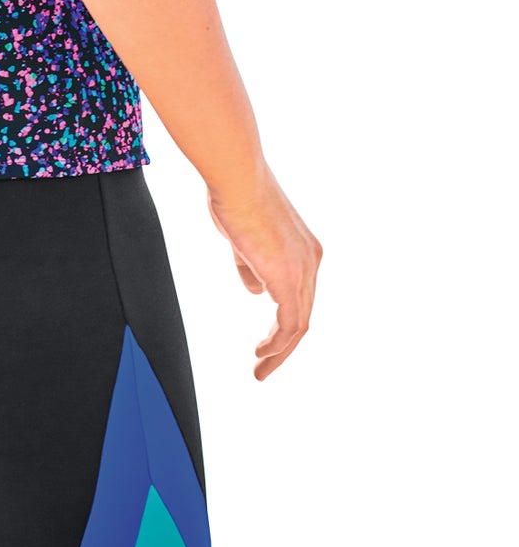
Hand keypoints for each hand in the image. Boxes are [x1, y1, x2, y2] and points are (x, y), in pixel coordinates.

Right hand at [206, 162, 322, 380]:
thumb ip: (251, 266)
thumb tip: (256, 292)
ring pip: (298, 325)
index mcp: (304, 249)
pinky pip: (289, 324)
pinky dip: (277, 345)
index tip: (268, 339)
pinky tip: (262, 354)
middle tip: (264, 363)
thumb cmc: (235, 196)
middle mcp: (311, 261)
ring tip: (261, 369)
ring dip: (279, 352)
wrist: (236, 177)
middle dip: (284, 344)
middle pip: (303, 314)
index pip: (300, 295)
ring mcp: (302, 270)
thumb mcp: (245, 238)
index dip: (285, 321)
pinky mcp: (287, 279)